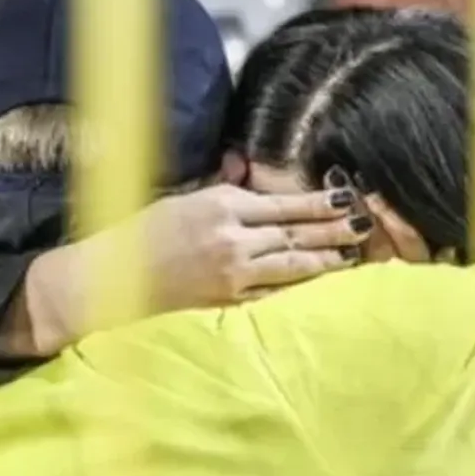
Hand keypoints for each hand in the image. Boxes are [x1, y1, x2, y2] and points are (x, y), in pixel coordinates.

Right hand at [5, 181, 372, 359]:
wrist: (109, 279)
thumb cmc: (140, 234)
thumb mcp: (180, 196)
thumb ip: (217, 185)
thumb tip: (242, 172)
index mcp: (221, 205)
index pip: (284, 204)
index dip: (320, 202)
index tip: (347, 198)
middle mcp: (233, 239)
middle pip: (297, 234)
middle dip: (335, 230)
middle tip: (365, 226)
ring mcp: (232, 275)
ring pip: (292, 267)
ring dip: (326, 261)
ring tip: (354, 257)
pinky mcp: (226, 304)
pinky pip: (273, 296)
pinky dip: (298, 290)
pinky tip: (319, 286)